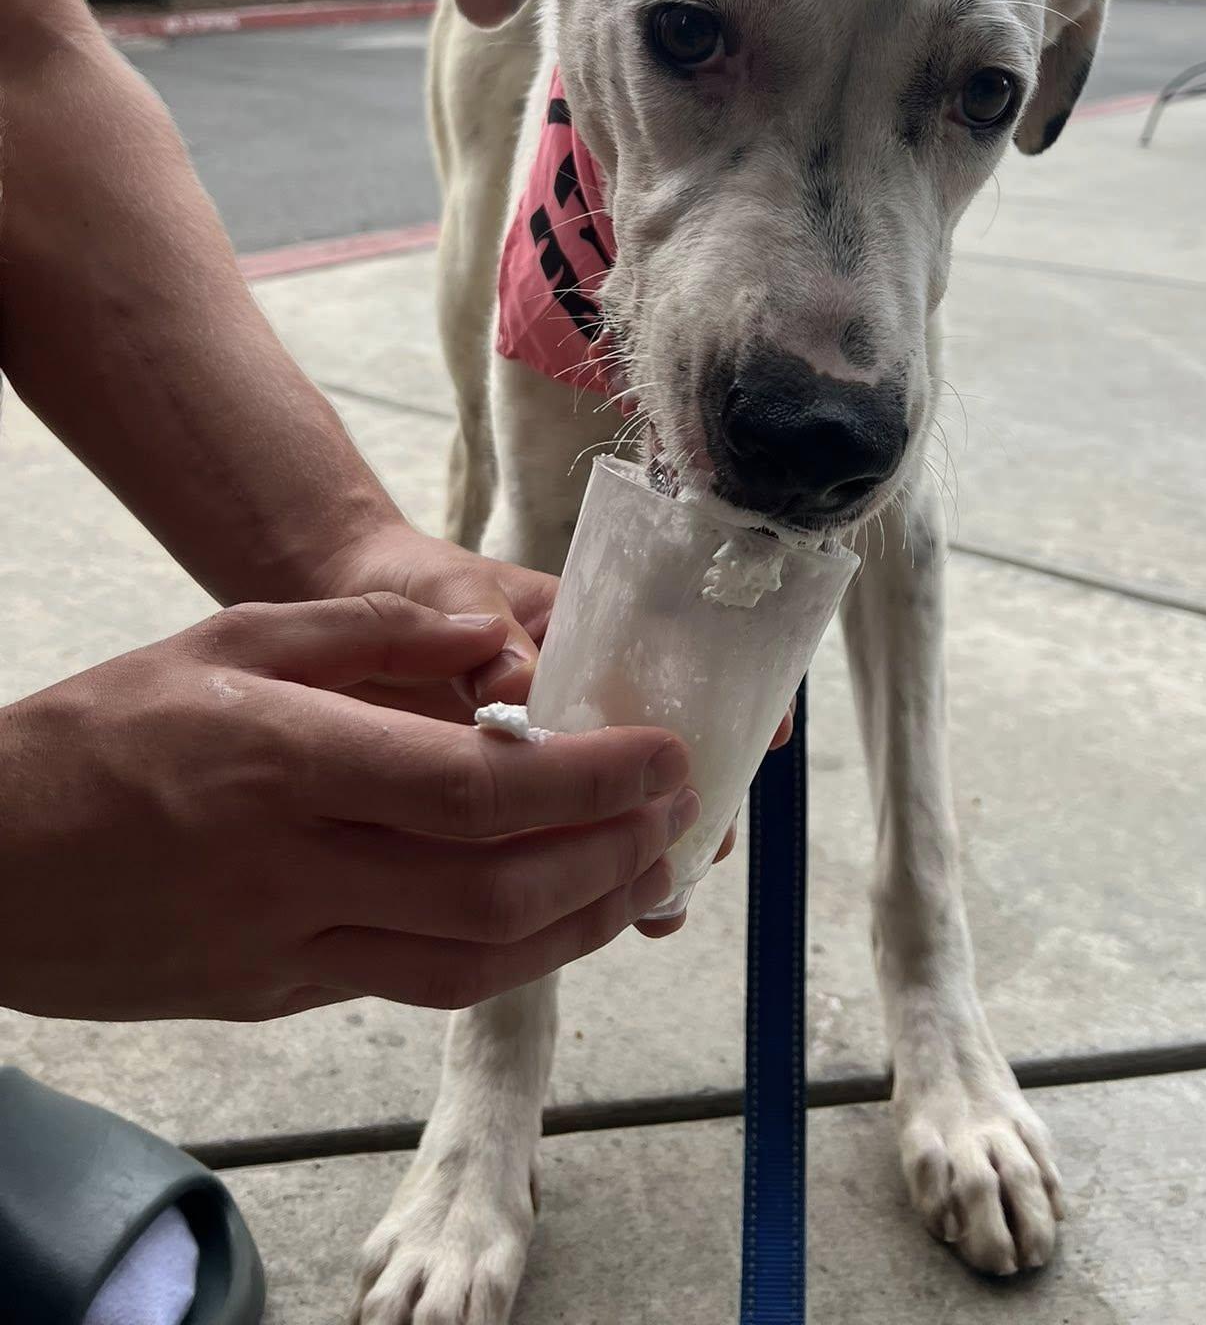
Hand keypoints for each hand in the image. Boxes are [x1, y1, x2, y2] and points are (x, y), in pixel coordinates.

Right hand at [0, 596, 696, 1020]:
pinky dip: (501, 955)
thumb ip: (371, 631)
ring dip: (578, 925)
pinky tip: (547, 917)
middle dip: (611, 858)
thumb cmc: (104, 730)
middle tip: (676, 818)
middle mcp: (295, 867)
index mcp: (289, 761)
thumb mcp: (231, 638)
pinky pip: (412, 983)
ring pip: (470, 961)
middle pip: (496, 890)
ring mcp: (282, 948)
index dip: (591, 780)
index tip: (665, 756)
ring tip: (643, 877)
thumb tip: (494, 637)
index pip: (477, 788)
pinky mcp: (273, 998)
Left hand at [315, 522, 794, 941]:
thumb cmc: (407, 586)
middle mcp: (581, 700)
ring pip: (616, 812)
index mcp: (588, 633)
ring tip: (662, 899)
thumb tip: (519, 690)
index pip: (684, 661)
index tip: (768, 734)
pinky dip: (580, 883)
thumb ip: (485, 635)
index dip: (735, 698)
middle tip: (708, 837)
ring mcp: (545, 757)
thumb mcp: (446, 594)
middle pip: (661, 755)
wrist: (335, 608)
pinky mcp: (500, 807)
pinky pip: (555, 848)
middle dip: (697, 798)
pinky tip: (598, 919)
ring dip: (645, 852)